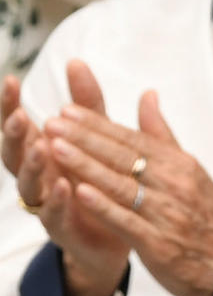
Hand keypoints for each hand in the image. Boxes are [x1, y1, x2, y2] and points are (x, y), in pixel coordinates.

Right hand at [3, 63, 129, 295]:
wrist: (119, 234)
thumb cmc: (100, 180)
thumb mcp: (97, 139)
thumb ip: (87, 105)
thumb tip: (77, 61)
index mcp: (43, 151)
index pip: (20, 125)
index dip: (10, 105)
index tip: (10, 79)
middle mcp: (38, 176)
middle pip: (14, 152)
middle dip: (14, 134)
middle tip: (19, 115)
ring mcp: (46, 203)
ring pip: (29, 184)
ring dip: (33, 165)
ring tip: (42, 147)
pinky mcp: (62, 229)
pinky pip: (54, 215)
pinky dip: (58, 200)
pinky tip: (66, 186)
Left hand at [47, 88, 212, 295]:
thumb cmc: (204, 214)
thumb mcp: (191, 170)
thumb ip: (162, 134)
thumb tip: (147, 95)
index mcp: (180, 165)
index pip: (134, 140)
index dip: (99, 125)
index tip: (67, 110)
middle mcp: (175, 186)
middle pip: (124, 158)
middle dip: (85, 139)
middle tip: (52, 122)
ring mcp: (167, 215)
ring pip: (121, 186)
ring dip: (87, 166)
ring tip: (56, 149)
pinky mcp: (159, 244)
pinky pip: (126, 221)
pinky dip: (103, 206)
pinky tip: (78, 192)